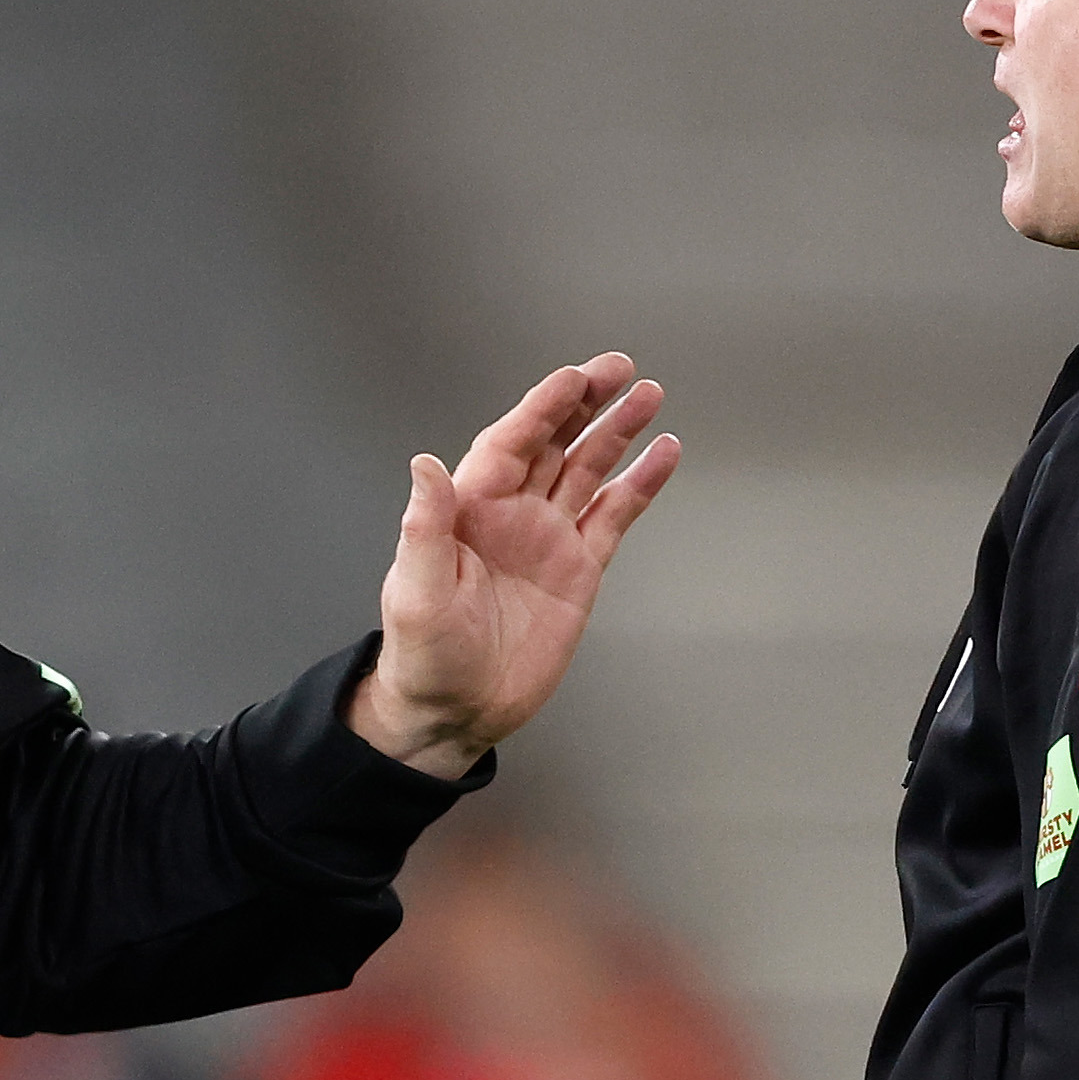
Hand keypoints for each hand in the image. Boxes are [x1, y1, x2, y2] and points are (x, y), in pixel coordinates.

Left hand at [345, 353, 679, 777]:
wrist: (456, 710)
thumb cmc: (424, 655)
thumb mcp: (416, 592)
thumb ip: (425, 527)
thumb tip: (424, 466)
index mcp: (471, 509)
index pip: (512, 441)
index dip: (543, 407)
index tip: (574, 378)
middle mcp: (513, 514)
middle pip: (555, 442)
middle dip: (586, 402)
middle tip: (619, 369)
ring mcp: (549, 539)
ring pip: (588, 470)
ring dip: (617, 432)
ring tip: (648, 397)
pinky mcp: (578, 570)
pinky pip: (614, 516)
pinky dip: (639, 485)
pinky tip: (662, 456)